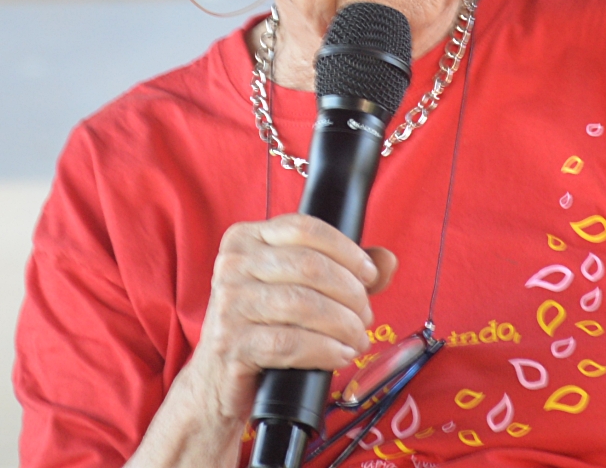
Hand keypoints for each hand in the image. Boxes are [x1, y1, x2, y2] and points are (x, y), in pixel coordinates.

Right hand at [189, 214, 398, 423]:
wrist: (218, 378)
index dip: (347, 250)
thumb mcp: (299, 287)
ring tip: (358, 338)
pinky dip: (325, 350)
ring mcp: (229, 303)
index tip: (369, 275)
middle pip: (310, 266)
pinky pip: (290, 342)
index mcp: (246, 237)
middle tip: (366, 315)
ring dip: (344, 324)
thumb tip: (388, 261)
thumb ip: (343, 269)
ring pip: (304, 304)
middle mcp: (232, 264)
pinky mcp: (231, 343)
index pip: (305, 227)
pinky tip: (340, 355)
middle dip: (350, 293)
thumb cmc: (263, 326)